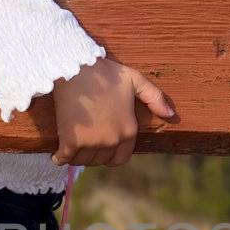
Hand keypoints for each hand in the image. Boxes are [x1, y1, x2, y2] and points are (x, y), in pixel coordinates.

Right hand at [51, 56, 176, 167]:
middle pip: (100, 161)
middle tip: (84, 142)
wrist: (76, 68)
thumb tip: (172, 115)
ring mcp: (92, 143)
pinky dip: (59, 157)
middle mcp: (112, 141)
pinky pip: (64, 159)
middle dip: (92, 154)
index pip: (120, 159)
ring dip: (76, 156)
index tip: (100, 145)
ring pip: (82, 161)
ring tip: (72, 145)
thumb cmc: (105, 72)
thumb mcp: (136, 80)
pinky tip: (58, 154)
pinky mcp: (71, 142)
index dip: (109, 154)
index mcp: (128, 131)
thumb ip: (155, 97)